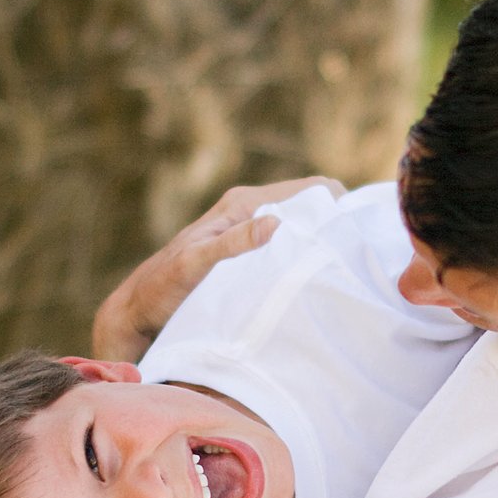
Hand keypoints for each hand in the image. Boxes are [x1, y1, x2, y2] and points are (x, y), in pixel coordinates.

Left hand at [93, 176, 347, 360]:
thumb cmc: (164, 286)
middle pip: (313, 207)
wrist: (138, 309)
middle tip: (359, 257)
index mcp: (243, 204)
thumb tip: (278, 222)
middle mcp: (251, 211)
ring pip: (304, 228)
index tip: (359, 232)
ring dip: (323, 243)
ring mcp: (252, 231)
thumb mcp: (197, 263)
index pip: (311, 188)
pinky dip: (306, 255)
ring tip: (343, 269)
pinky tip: (316, 277)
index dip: (339, 203)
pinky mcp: (251, 252)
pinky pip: (290, 246)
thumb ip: (234, 241)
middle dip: (336, 225)